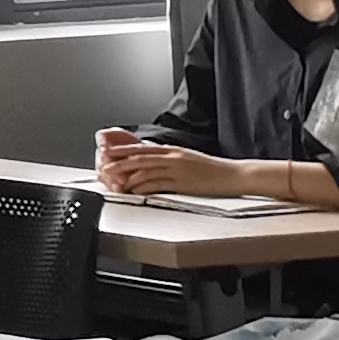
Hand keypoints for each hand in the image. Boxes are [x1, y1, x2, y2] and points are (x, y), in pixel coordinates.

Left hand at [100, 138, 229, 198]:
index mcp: (173, 150)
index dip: (123, 150)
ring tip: (115, 183)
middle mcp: (172, 157)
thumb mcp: (188, 158)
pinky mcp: (182, 183)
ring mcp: (177, 169)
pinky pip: (158, 184)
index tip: (109, 152)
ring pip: (145, 171)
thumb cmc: (213, 169)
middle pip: (139, 158)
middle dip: (120, 163)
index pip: (142, 148)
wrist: (233, 175)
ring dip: (128, 178)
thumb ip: (170, 158)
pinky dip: (143, 187)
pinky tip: (134, 191)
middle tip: (105, 168)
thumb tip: (155, 160)